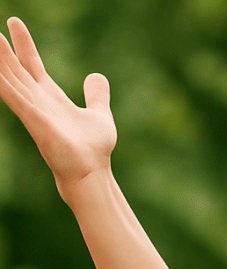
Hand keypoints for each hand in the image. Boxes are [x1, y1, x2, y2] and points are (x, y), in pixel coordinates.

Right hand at [0, 17, 115, 193]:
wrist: (93, 172)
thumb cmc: (95, 149)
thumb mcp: (99, 114)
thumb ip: (96, 95)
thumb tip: (97, 76)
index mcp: (51, 96)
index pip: (32, 64)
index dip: (23, 44)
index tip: (13, 22)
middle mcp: (38, 101)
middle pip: (15, 68)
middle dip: (2, 49)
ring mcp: (34, 111)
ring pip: (10, 80)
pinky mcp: (35, 122)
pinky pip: (15, 99)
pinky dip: (3, 85)